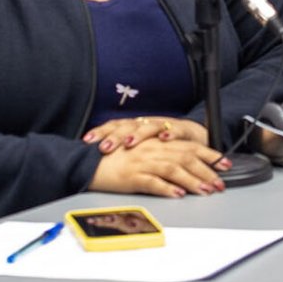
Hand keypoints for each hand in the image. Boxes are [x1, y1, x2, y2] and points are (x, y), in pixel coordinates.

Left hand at [84, 115, 208, 154]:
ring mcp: (165, 125)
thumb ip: (124, 151)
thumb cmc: (164, 144)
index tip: (86, 140)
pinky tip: (164, 137)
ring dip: (139, 134)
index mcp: (135, 127)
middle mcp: (148, 124)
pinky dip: (171, 133)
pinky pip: (177, 130)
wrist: (195, 138)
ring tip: (129, 143)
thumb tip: (95, 157)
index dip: (101, 132)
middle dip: (116, 136)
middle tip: (104, 147)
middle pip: (129, 126)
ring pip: (149, 127)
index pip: (115, 126)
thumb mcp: (143, 148)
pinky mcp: (184, 131)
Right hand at [89, 136, 228, 198]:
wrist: (89, 161)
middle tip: (220, 182)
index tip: (224, 164)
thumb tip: (186, 168)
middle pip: (186, 157)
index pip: (189, 146)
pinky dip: (167, 188)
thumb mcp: (143, 152)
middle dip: (207, 170)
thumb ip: (164, 157)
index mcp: (157, 143)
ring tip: (206, 190)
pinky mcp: (132, 176)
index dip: (209, 154)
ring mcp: (143, 162)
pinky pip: (152, 182)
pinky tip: (178, 194)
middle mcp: (153, 149)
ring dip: (192, 180)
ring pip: (173, 169)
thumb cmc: (116, 158)